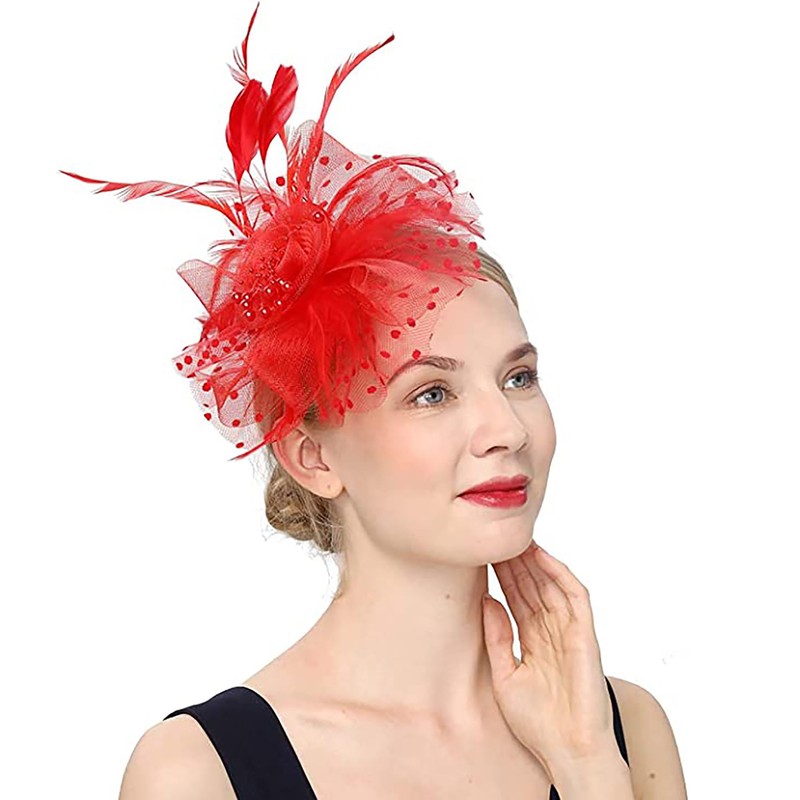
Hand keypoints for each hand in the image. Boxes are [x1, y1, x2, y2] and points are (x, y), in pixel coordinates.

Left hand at [482, 541, 614, 770]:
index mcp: (534, 641)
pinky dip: (561, 575)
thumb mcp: (505, 675)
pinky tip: (544, 557)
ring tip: (516, 539)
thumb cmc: (538, 724)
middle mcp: (553, 632)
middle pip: (533, 587)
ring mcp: (570, 633)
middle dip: (516, 562)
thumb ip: (497, 637)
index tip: (483, 554)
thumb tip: (486, 600)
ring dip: (535, 562)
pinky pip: (576, 598)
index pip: (517, 599)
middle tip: (497, 537)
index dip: (503, 576)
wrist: (566, 752)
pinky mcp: (586, 636)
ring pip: (552, 586)